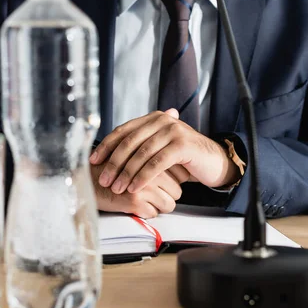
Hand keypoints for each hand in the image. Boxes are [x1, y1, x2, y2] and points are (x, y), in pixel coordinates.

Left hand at [90, 109, 238, 193]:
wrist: (214, 162)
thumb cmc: (183, 159)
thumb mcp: (159, 149)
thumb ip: (140, 147)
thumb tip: (109, 155)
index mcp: (153, 119)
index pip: (123, 130)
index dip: (106, 146)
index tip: (93, 161)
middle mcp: (162, 120)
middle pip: (129, 141)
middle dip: (113, 162)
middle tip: (103, 179)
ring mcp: (173, 131)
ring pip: (142, 153)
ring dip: (126, 173)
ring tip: (117, 188)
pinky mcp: (183, 145)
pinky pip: (157, 163)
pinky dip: (143, 177)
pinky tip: (134, 188)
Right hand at [90, 162, 185, 218]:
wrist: (86, 179)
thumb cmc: (112, 167)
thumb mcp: (135, 154)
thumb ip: (157, 154)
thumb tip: (178, 134)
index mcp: (153, 156)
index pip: (182, 174)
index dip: (174, 181)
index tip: (163, 182)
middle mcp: (150, 170)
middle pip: (177, 191)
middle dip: (167, 195)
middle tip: (151, 193)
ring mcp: (143, 186)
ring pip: (169, 204)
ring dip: (158, 205)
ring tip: (144, 199)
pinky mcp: (134, 201)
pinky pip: (154, 214)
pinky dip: (146, 213)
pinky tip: (134, 204)